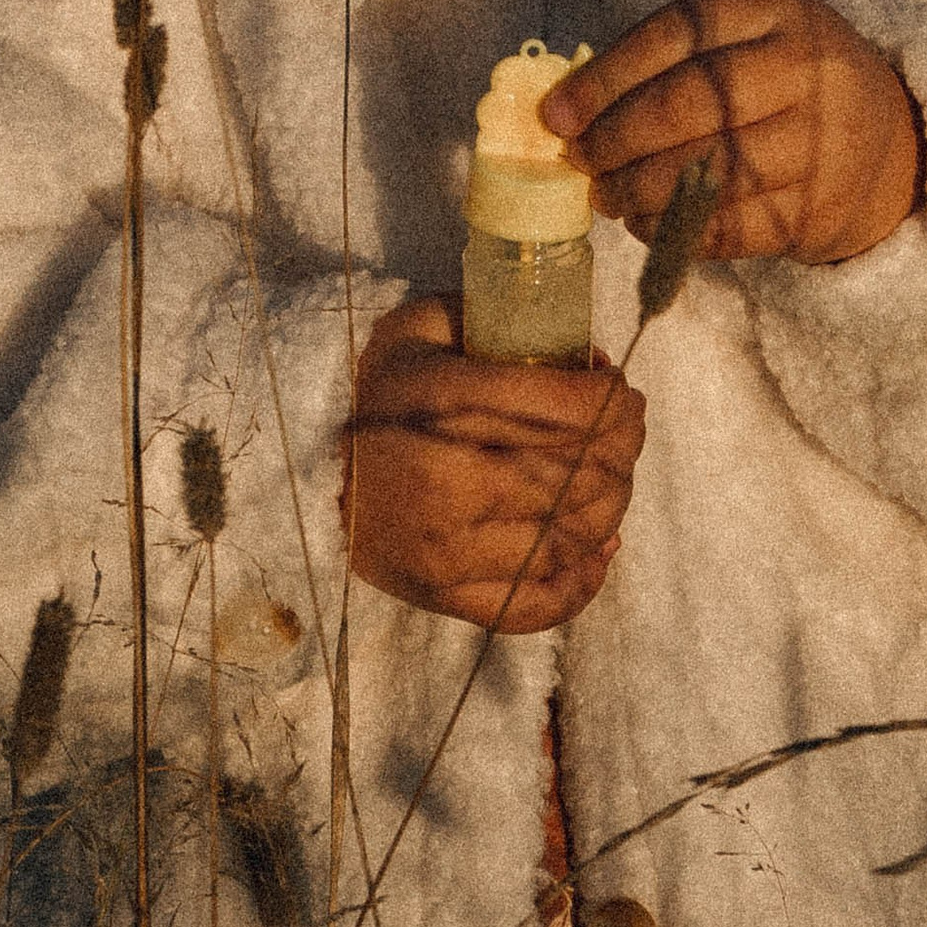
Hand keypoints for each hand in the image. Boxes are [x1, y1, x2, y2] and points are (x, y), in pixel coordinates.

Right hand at [344, 300, 644, 632]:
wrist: (301, 470)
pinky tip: (602, 547)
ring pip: (570, 538)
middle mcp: (451, 485)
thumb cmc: (379, 389)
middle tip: (625, 427)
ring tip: (613, 475)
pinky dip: (584, 581)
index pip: (571, 409)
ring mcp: (449, 552)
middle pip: (582, 475)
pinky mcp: (444, 597)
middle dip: (623, 445)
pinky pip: (536, 607)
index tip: (621, 390)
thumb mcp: (425, 324)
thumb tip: (585, 352)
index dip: (616, 400)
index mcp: (447, 406)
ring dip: (613, 503)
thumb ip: (498, 320)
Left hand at [544, 0, 924, 266]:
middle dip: (616, 136)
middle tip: (577, 160)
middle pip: (691, 101)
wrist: (899, 144)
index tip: (556, 113)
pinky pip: (728, 227)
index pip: (681, 30)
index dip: (609, 73)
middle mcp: (807, 68)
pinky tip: (644, 223)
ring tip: (603, 195)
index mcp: (782, 10)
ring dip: (636, 190)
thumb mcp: (757, 39)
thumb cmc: (795, 84)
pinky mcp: (817, 210)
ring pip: (705, 169)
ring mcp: (819, 142)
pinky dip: (672, 229)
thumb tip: (570, 106)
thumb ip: (677, 58)